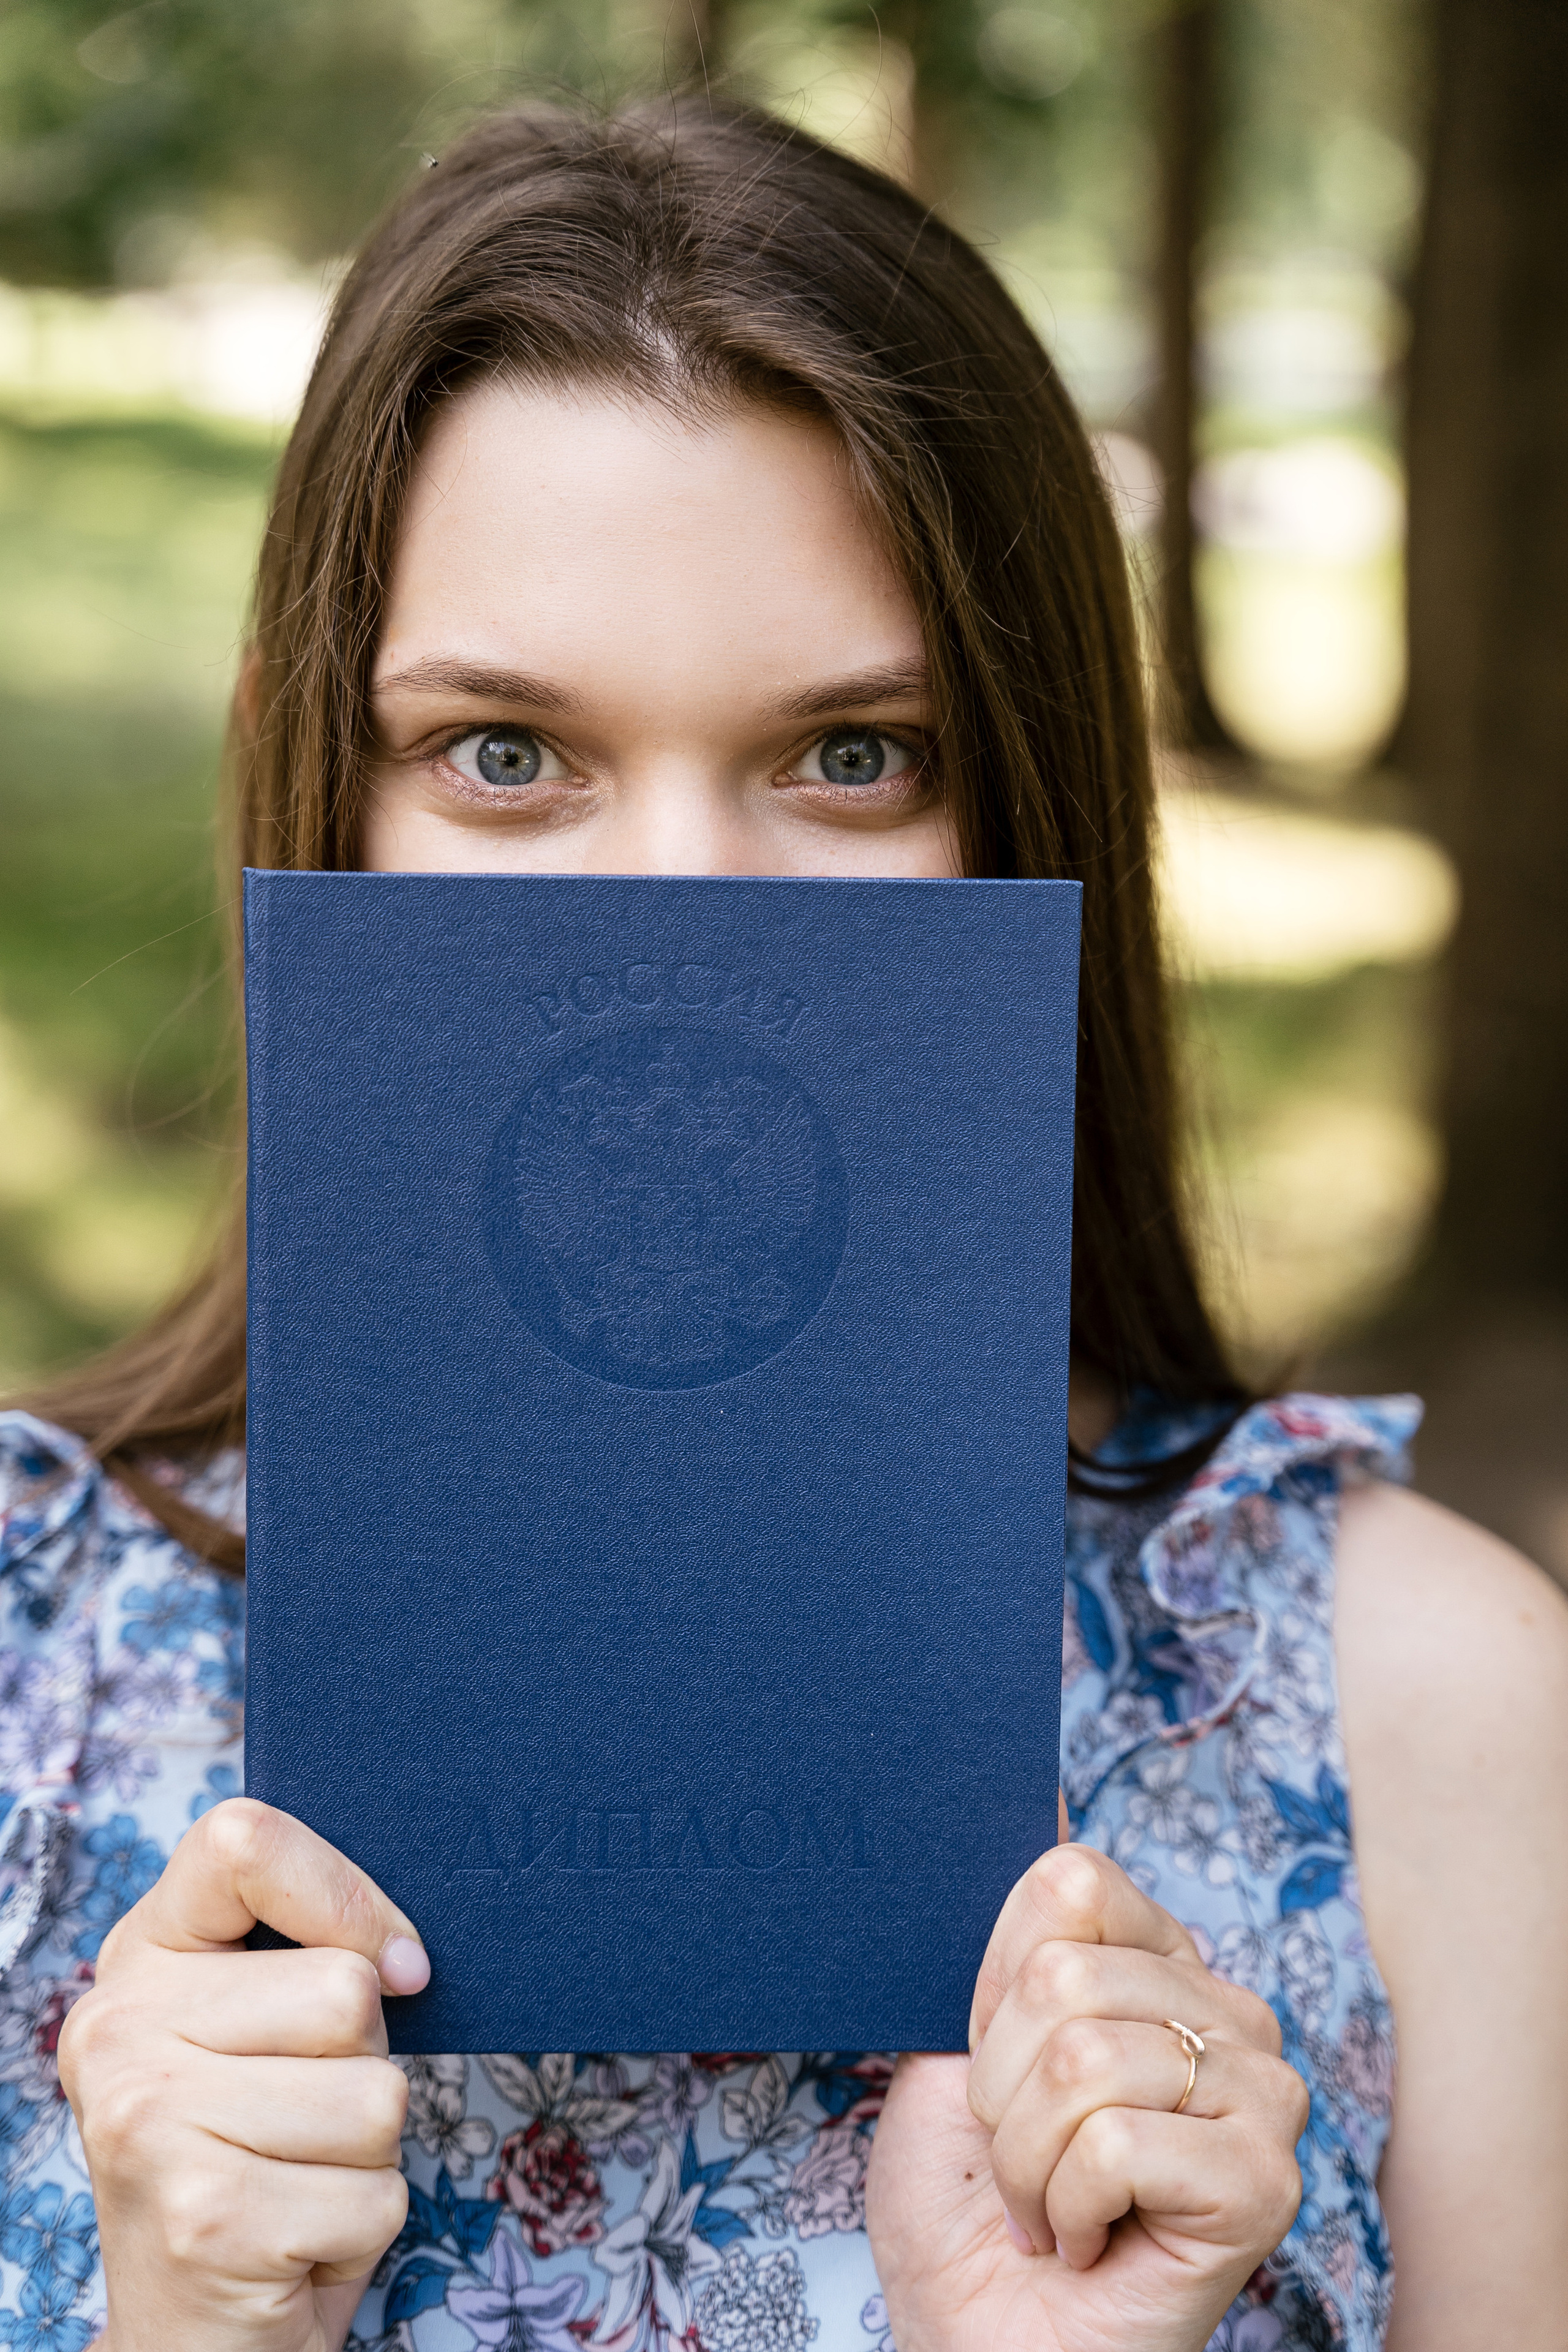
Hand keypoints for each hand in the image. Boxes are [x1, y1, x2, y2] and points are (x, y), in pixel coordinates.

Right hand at [58, 1798, 428, 2351]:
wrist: (193, 2335)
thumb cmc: (255, 2159)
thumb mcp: (260, 2031)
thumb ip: (306, 1958)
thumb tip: (406, 1958)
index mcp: (139, 1960)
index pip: (242, 1841)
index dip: (343, 1892)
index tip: (392, 1960)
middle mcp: (121, 2032)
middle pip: (346, 1990)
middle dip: (365, 2065)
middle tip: (304, 2120)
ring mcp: (152, 2125)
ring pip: (377, 2095)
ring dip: (368, 2155)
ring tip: (299, 2179)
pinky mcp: (207, 2218)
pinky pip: (378, 2189)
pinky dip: (363, 2227)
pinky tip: (297, 2240)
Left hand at [865, 1842, 1308, 2351]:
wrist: (981, 2344)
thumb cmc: (967, 2210)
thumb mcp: (952, 2045)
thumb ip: (1000, 1934)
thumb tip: (1035, 1784)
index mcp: (1157, 1962)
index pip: (1069, 1881)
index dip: (995, 1984)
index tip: (992, 2064)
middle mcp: (1226, 2010)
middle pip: (1063, 1977)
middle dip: (998, 2091)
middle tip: (1020, 2158)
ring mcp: (1261, 2092)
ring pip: (1084, 2058)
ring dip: (1027, 2160)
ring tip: (1049, 2208)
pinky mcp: (1265, 2178)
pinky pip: (1119, 2140)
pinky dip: (1067, 2206)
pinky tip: (1092, 2242)